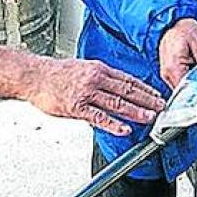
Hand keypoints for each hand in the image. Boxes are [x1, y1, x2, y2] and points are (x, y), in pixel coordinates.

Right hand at [24, 59, 165, 136]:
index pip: (129, 80)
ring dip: (136, 111)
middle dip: (147, 100)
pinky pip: (98, 117)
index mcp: (100, 69)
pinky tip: (124, 128)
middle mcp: (96, 79)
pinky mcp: (76, 107)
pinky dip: (113, 123)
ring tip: (150, 118)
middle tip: (161, 107)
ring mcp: (87, 93)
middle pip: (128, 91)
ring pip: (117, 103)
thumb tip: (116, 88)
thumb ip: (101, 78)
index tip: (158, 95)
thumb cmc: (57, 74)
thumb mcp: (84, 68)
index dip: (146, 89)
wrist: (34, 76)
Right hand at [158, 17, 196, 90]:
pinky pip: (182, 83)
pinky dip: (192, 82)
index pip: (186, 89)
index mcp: (173, 67)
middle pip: (184, 92)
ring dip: (195, 87)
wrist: (172, 22)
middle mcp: (167, 75)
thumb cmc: (186, 30)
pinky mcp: (170, 73)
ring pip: (183, 89)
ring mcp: (167, 75)